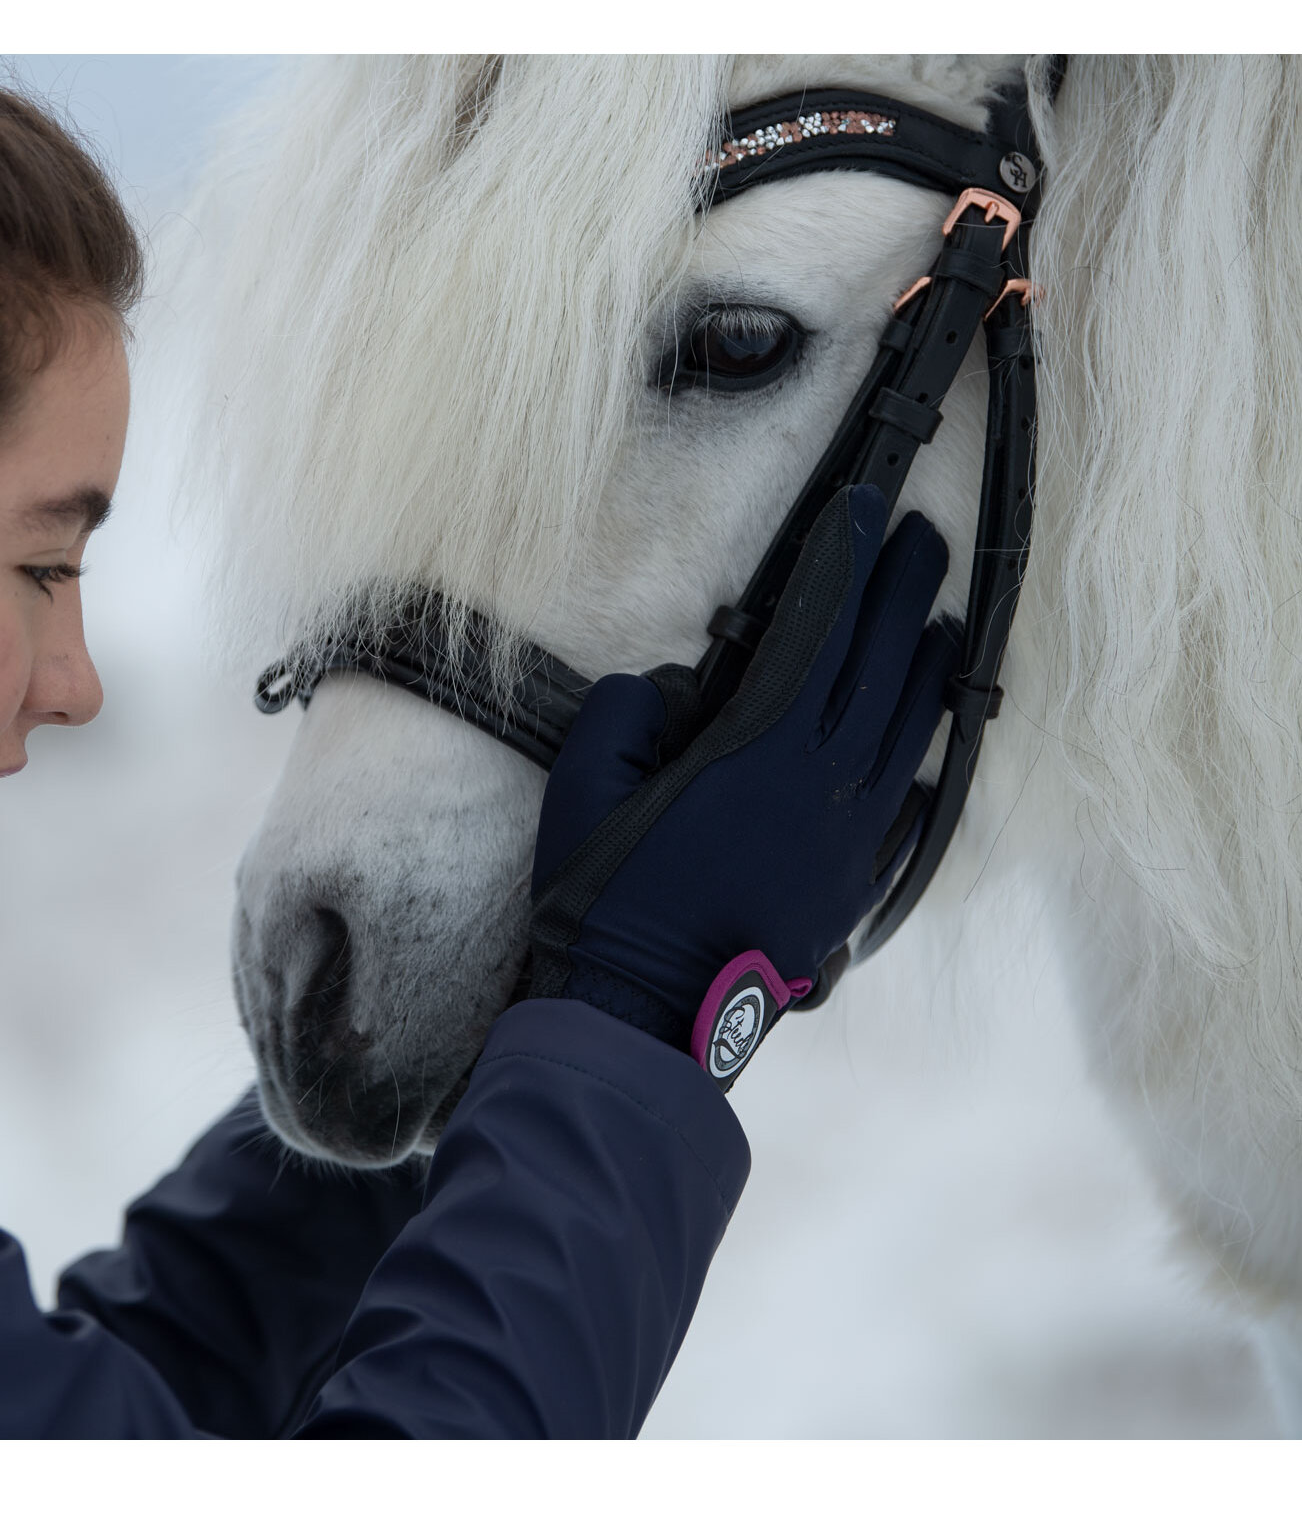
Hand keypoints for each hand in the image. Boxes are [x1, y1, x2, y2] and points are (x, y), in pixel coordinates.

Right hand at [527, 484, 957, 1088]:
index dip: (844, 562)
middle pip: (881, 666)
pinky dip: (926, 757)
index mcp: (760, 749)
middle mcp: (824, 785)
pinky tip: (930, 738)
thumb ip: (624, 714)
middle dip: (903, 592)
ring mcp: (851, 839)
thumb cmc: (607, 900)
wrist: (648, 1016)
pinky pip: (911, 805)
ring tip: (941, 622)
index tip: (866, 509)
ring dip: (926, 668)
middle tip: (923, 539)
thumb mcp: (584, 788)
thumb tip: (664, 688)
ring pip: (910, 732)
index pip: (817, 628)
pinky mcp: (857, 885)